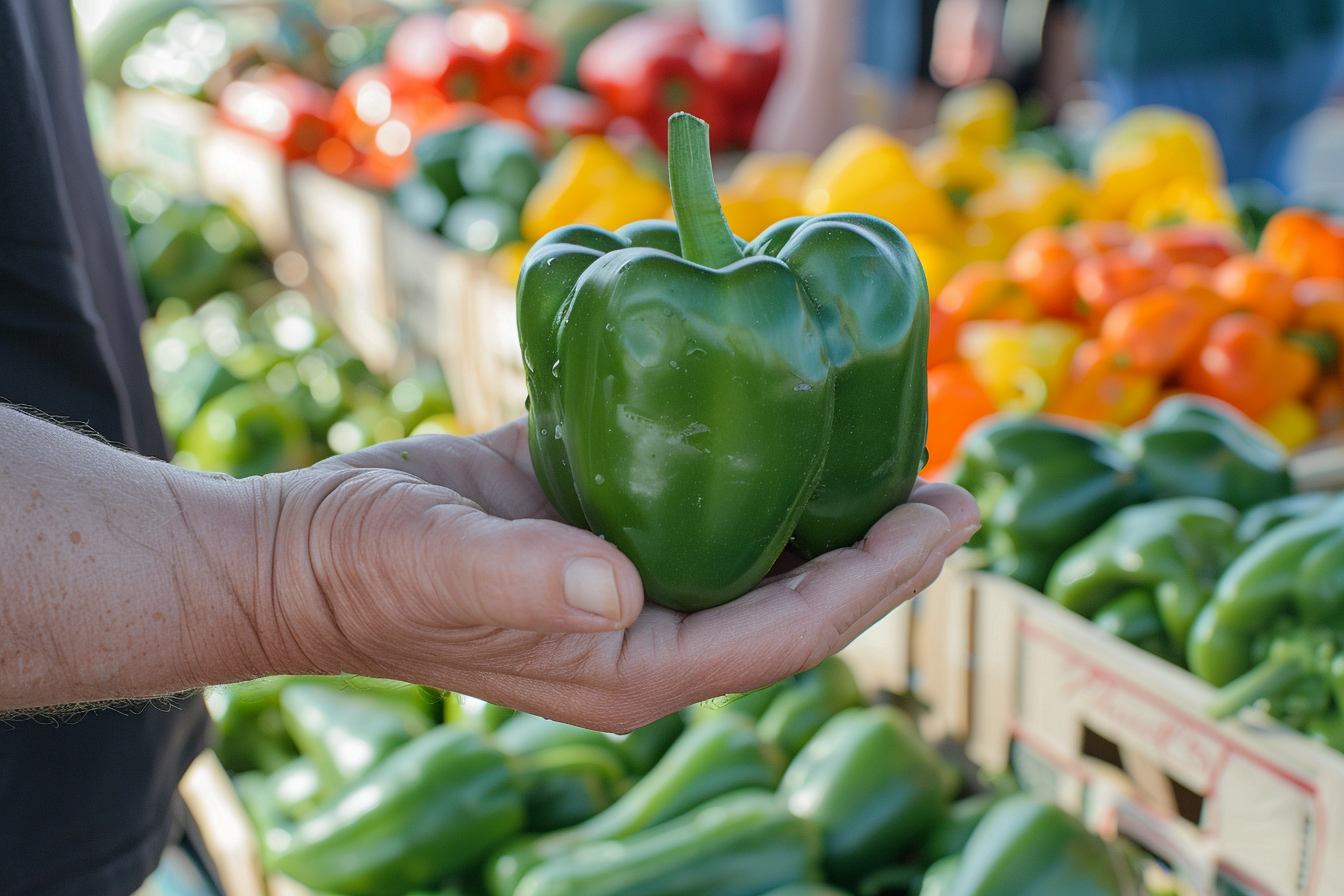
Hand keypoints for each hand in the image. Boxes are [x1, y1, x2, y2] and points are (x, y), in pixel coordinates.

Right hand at [260, 418, 978, 730]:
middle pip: (799, 598)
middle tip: (956, 487)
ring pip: (761, 555)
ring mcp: (630, 583)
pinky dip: (761, 475)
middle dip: (884, 553)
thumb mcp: (437, 563)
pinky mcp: (605, 531)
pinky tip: (796, 426)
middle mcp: (648, 630)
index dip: (881, 578)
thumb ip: (524, 580)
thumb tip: (619, 588)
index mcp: (633, 662)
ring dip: (834, 513)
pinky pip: (706, 511)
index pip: (792, 629)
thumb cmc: (364, 565)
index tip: (951, 515)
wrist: (304, 550)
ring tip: (901, 455)